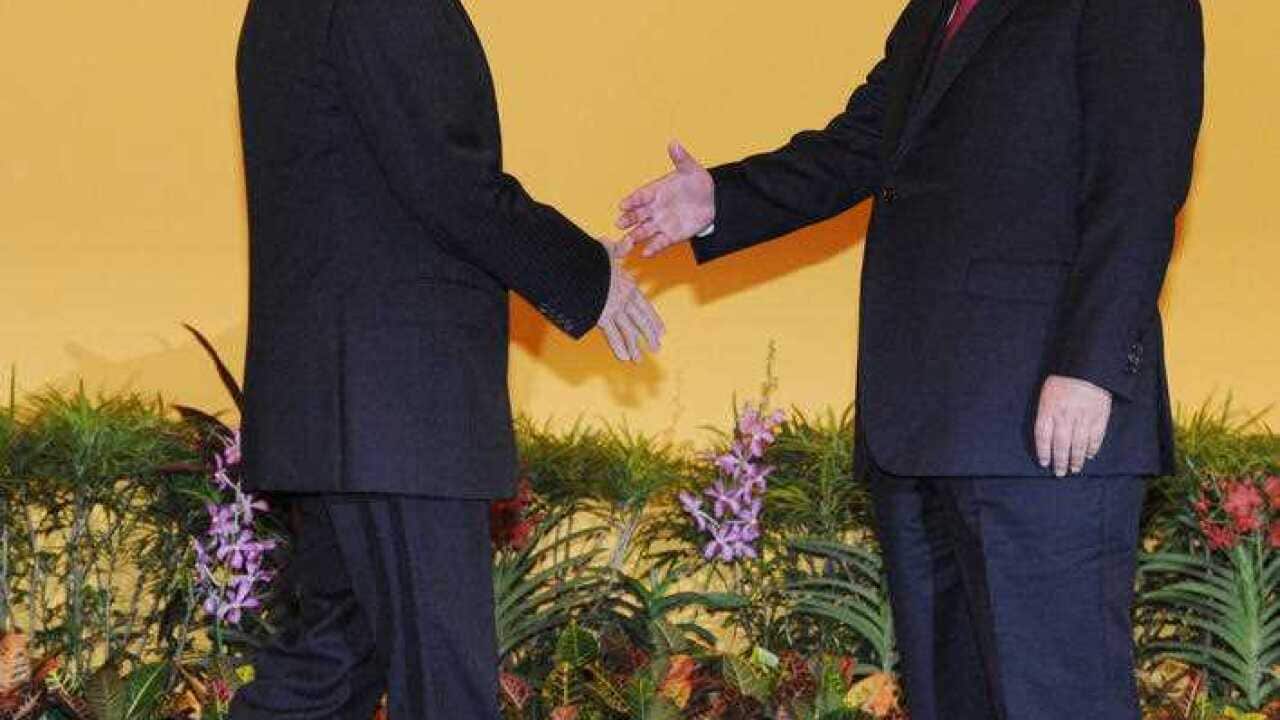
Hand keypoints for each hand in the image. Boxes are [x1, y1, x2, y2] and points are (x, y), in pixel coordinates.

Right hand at [596, 241, 664, 362]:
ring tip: (639, 360)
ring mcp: (614, 309)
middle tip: (656, 346)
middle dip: (648, 335)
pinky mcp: (603, 317)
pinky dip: (619, 347)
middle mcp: (624, 299)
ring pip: (628, 331)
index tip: (661, 330)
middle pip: (640, 320)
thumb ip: (617, 249)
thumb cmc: (591, 257)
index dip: (653, 319)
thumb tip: (624, 239)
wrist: (578, 265)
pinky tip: (625, 358)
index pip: (644, 305)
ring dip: (634, 346)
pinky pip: (613, 335)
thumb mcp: (606, 251)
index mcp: (627, 285)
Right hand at [616, 140, 714, 257]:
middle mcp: (655, 208)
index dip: (632, 201)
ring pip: (644, 231)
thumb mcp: (692, 169)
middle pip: (637, 215)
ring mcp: (661, 223)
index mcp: (656, 191)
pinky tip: (645, 253)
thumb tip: (673, 143)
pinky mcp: (671, 235)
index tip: (622, 205)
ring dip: (634, 237)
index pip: (641, 196)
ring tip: (626, 244)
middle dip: (628, 220)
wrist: (714, 201)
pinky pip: (660, 242)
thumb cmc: (699, 183)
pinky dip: (653, 247)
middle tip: (619, 223)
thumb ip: (681, 158)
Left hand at [1034, 375, 1112, 476]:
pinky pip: (1096, 437)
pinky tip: (1089, 455)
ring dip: (1076, 459)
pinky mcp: (1099, 416)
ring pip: (1078, 444)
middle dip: (1060, 461)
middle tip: (1060, 473)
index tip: (1044, 463)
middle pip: (1061, 444)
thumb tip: (1045, 434)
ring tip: (1074, 469)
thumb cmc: (1063, 378)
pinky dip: (1092, 448)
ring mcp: (1083, 417)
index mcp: (1049, 408)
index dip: (1043, 452)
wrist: (1088, 366)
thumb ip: (1046, 413)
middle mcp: (1065, 415)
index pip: (1043, 436)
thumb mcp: (1047, 393)